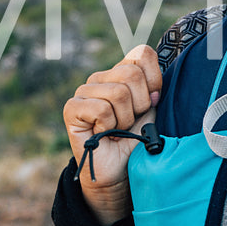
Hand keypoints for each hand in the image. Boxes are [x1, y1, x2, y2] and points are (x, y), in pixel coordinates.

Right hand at [62, 44, 161, 223]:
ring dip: (124, 119)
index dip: (154, 80)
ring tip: (117, 130)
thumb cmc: (136, 140)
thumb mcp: (152, 110)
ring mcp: (84, 91)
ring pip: (118, 93)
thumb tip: (154, 81)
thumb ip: (154, 88)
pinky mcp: (72, 108)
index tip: (151, 103)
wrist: (120, 171)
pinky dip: (109, 126)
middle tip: (131, 122)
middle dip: (139, 105)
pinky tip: (104, 134)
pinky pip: (101, 108)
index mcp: (122, 72)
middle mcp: (101, 77)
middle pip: (131, 74)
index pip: (142, 54)